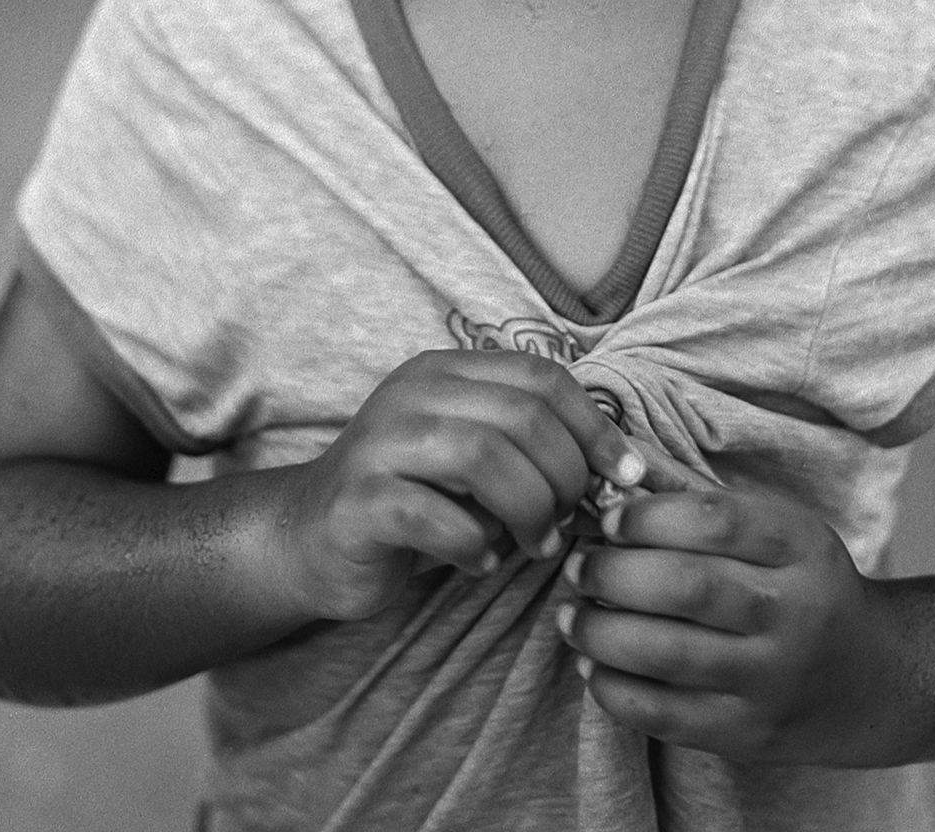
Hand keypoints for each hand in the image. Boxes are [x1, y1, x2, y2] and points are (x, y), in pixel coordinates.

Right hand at [269, 350, 646, 622]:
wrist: (307, 539)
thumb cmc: (413, 502)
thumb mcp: (476, 460)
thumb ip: (532, 448)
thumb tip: (623, 468)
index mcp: (447, 371)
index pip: (542, 376)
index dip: (594, 426)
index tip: (627, 476)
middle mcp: (412, 393)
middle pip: (521, 415)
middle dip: (565, 476)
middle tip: (570, 522)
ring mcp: (379, 442)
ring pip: (482, 456)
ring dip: (528, 509)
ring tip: (536, 546)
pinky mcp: (357, 500)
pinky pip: (433, 517)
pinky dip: (472, 545)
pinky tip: (480, 562)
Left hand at [557, 483, 890, 764]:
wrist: (867, 677)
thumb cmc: (802, 585)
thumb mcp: (778, 530)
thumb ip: (702, 503)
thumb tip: (615, 472)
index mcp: (801, 547)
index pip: (716, 521)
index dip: (649, 516)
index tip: (607, 518)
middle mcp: (792, 613)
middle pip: (688, 588)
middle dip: (614, 574)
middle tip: (577, 566)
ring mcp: (771, 680)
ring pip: (669, 655)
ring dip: (601, 632)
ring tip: (570, 615)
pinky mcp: (747, 734)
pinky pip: (666, 715)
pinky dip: (614, 689)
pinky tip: (591, 664)